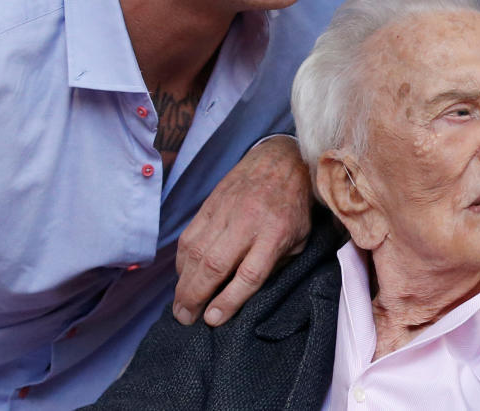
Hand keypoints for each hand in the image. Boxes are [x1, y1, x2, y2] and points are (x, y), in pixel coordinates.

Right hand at [173, 134, 311, 325]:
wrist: (282, 160)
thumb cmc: (294, 206)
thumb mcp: (299, 239)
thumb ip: (276, 265)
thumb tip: (247, 295)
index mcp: (276, 233)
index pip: (249, 274)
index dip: (228, 300)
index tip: (212, 319)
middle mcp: (248, 222)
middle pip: (214, 265)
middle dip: (195, 297)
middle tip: (186, 318)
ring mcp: (226, 211)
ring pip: (196, 252)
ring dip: (183, 283)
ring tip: (180, 305)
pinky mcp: (210, 203)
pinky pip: (189, 236)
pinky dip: (181, 260)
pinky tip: (183, 276)